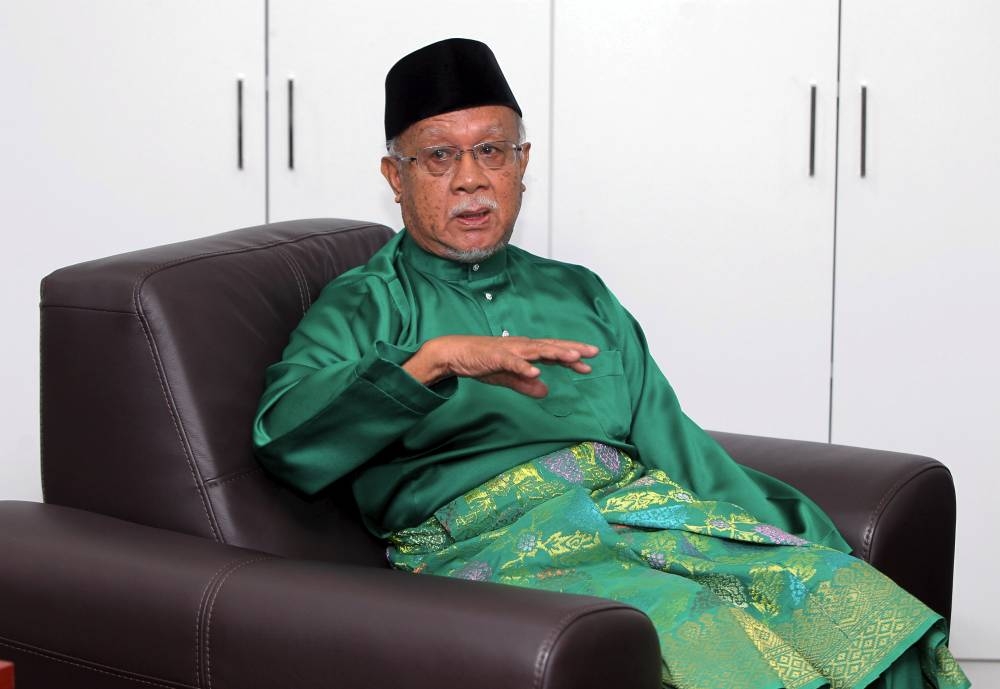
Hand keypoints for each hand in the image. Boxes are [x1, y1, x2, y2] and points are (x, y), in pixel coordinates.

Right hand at [403, 335, 599, 397]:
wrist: (455, 353)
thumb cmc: (481, 361)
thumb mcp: (508, 377)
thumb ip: (526, 384)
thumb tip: (546, 391)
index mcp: (525, 350)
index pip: (553, 352)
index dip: (571, 357)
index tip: (589, 364)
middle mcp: (521, 346)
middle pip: (551, 347)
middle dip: (573, 350)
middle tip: (594, 353)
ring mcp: (509, 350)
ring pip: (537, 350)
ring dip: (556, 353)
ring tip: (573, 357)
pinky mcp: (495, 357)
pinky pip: (513, 362)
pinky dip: (525, 366)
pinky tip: (537, 372)